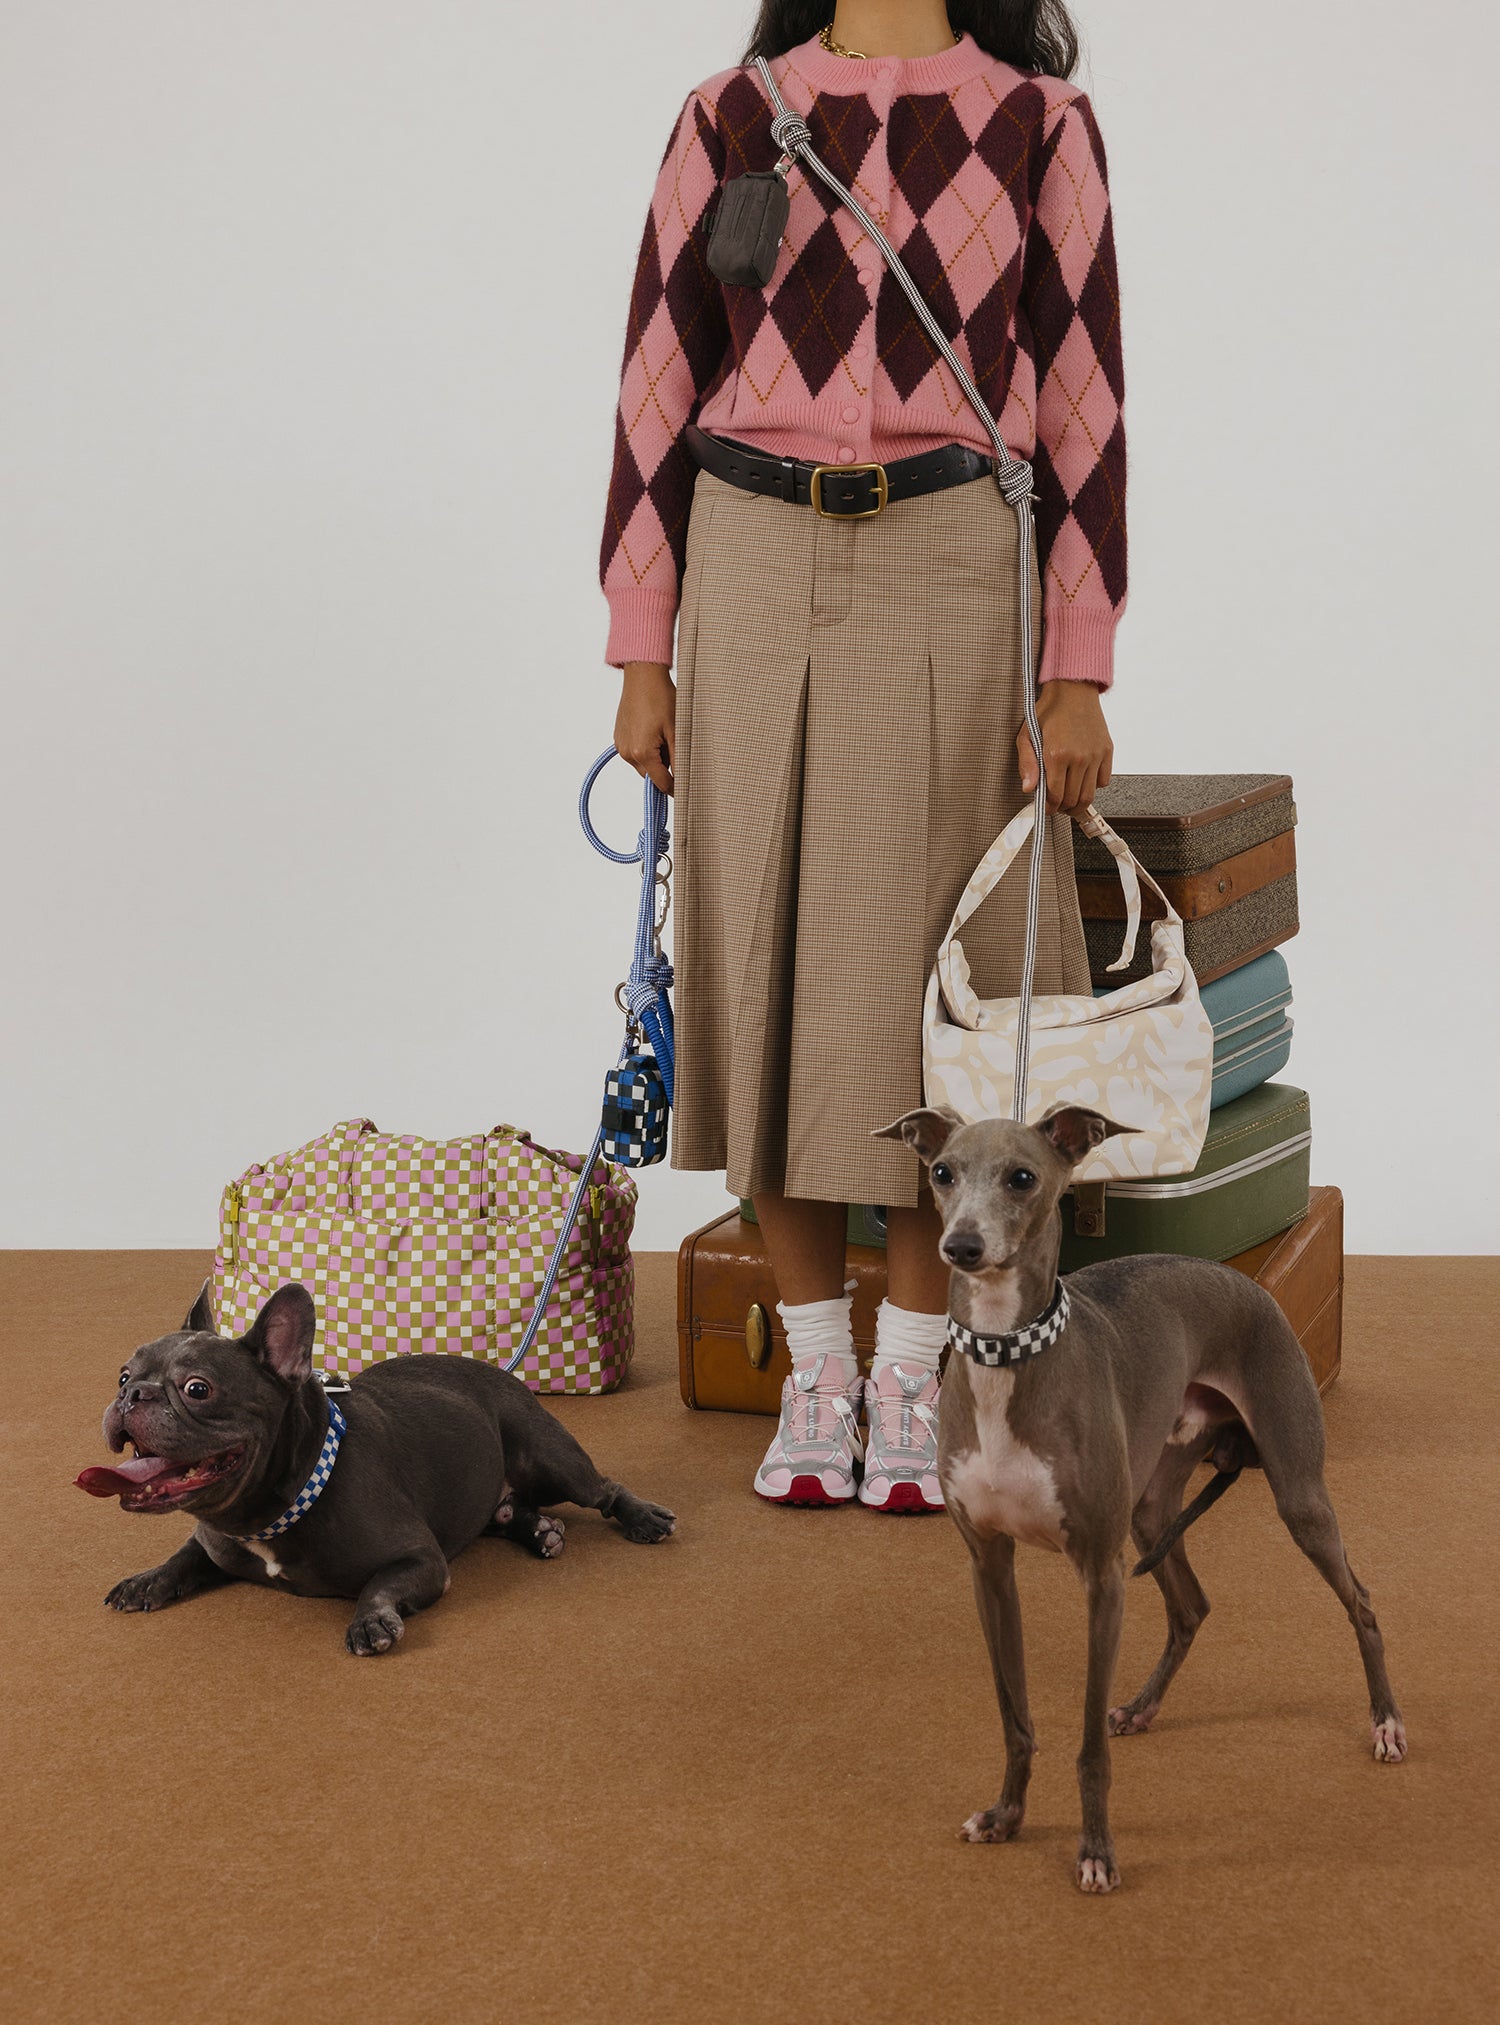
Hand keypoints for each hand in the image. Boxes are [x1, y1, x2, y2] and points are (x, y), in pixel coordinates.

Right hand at [615, 661, 676, 795]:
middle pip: (651, 776)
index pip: (661, 783)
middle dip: (665, 769)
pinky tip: (655, 732)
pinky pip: (635, 753)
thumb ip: (678, 759)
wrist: (643, 676)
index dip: (675, 789)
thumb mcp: (676, 730)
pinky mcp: (619, 738)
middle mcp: (628, 753)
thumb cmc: (661, 698)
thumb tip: (682, 780)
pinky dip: (646, 750)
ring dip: (656, 759)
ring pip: (643, 765)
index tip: (686, 791)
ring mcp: (621, 746)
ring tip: (665, 736)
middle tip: (676, 748)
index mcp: (642, 753)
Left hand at [1016, 681, 1112, 817]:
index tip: (1046, 808)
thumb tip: (1028, 789)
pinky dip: (1093, 787)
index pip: (1055, 796)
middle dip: (1062, 808)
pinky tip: (1082, 781)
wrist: (1073, 690)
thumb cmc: (1048, 711)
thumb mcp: (1026, 735)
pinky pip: (1103, 781)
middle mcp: (1079, 757)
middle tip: (1056, 806)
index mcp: (1057, 754)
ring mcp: (1095, 755)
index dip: (1049, 808)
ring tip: (1069, 800)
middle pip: (1073, 800)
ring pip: (1089, 795)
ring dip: (1078, 804)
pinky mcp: (1107, 751)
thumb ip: (1026, 763)